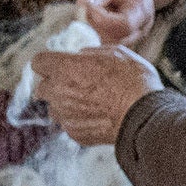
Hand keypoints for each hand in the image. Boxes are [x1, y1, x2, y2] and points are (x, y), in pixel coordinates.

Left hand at [29, 38, 161, 147]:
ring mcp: (65, 115)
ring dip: (66, 106)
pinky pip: (70, 125)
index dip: (50, 64)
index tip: (60, 66)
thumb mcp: (118, 54)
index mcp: (65, 68)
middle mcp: (58, 92)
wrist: (146, 118)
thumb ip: (93, 52)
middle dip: (56, 86)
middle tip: (79, 87)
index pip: (38, 62)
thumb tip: (83, 55)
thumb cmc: (135, 83)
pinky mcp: (74, 133)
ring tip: (91, 105)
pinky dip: (80, 122)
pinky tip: (99, 118)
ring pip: (55, 108)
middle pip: (42, 88)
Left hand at [76, 0, 184, 48]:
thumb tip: (82, 7)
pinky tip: (93, 18)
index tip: (88, 4)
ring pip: (107, 44)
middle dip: (93, 25)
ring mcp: (132, 38)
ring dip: (91, 30)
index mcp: (141, 11)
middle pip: (115, 38)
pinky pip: (104, 43)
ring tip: (91, 10)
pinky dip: (93, 32)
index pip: (124, 24)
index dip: (102, 18)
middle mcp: (140, 29)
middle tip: (85, 6)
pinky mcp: (122, 41)